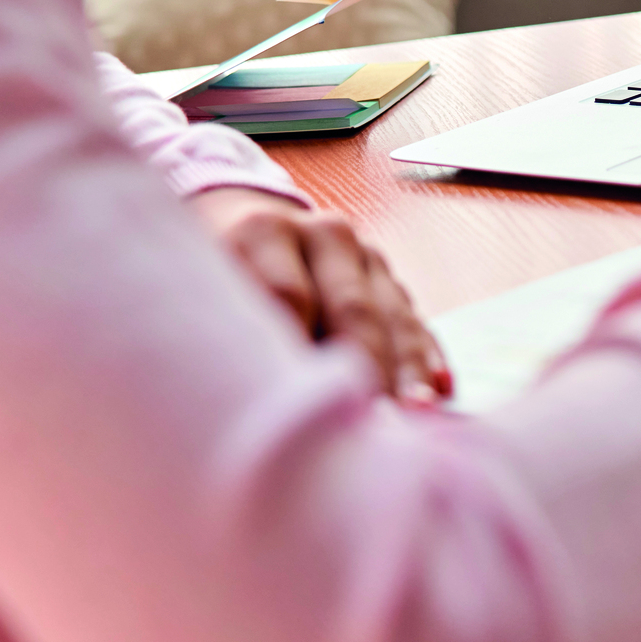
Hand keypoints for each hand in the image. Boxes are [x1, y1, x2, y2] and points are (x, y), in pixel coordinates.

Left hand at [189, 188, 450, 402]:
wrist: (239, 217)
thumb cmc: (210, 279)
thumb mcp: (200, 292)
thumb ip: (222, 333)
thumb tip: (257, 408)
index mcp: (260, 231)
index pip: (288, 297)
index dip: (300, 354)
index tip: (306, 410)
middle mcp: (319, 233)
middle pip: (350, 307)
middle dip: (366, 367)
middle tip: (373, 423)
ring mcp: (361, 252)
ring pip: (391, 313)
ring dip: (407, 367)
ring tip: (418, 414)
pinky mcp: (387, 274)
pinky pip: (412, 318)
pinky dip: (426, 356)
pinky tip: (439, 390)